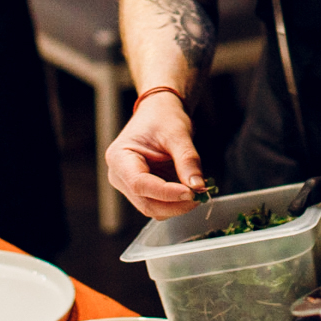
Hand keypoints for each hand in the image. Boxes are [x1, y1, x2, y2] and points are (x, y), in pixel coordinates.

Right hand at [106, 91, 205, 219]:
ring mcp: (129, 186)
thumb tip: (198, 186)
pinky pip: (159, 205)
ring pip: (153, 208)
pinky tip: (190, 190)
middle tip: (201, 194)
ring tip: (198, 190)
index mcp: (119, 157)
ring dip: (178, 205)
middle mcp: (119, 176)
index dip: (166, 193)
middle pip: (146, 202)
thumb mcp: (178, 134)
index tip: (191, 192)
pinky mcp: (142, 191)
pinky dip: (176, 202)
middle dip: (175, 203)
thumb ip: (187, 160)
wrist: (160, 112)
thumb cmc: (163, 117)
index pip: (140, 184)